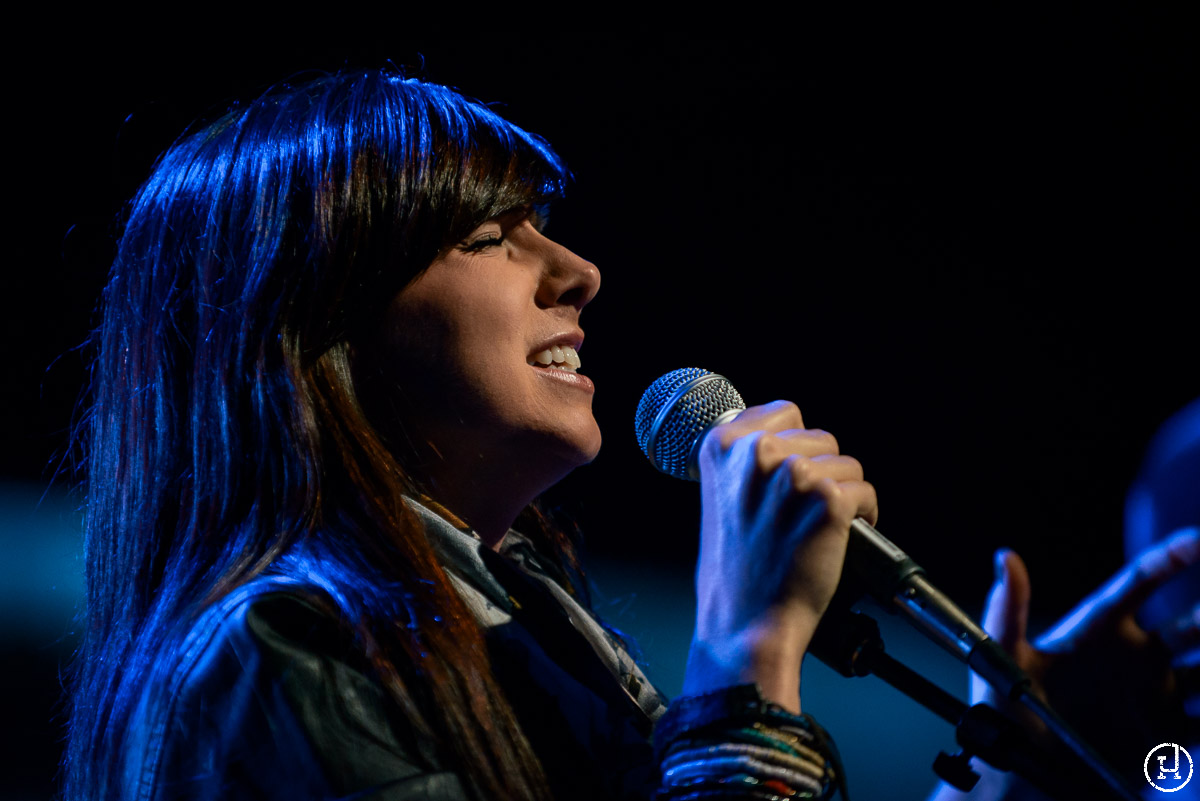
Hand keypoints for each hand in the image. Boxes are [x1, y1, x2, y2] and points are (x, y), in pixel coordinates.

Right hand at [683, 401, 877, 710]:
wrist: (745, 622)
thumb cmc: (734, 571)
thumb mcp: (721, 497)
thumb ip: (746, 462)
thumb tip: (784, 438)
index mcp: (722, 445)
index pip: (785, 411)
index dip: (795, 446)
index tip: (789, 474)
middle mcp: (757, 453)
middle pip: (821, 436)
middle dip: (820, 471)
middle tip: (800, 513)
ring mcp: (794, 475)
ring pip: (847, 464)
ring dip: (841, 494)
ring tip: (815, 527)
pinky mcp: (828, 500)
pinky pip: (865, 492)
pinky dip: (863, 515)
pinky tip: (838, 538)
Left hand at [972, 527, 1199, 793]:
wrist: (1022, 773)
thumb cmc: (1006, 710)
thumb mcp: (1003, 657)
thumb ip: (1006, 608)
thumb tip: (1006, 556)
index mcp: (1099, 630)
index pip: (1140, 583)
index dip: (1170, 558)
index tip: (1199, 538)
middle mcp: (1134, 657)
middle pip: (1191, 625)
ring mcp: (1154, 694)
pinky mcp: (1166, 734)